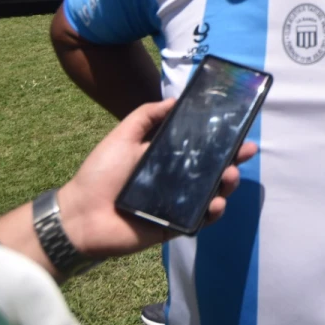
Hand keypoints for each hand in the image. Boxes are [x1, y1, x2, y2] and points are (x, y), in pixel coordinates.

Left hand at [56, 99, 257, 258]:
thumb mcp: (122, 136)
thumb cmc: (100, 173)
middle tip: (244, 153)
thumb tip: (175, 99)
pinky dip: (212, 213)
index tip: (241, 133)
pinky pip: (200, 220)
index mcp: (167, 158)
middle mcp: (176, 180)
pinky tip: (215, 204)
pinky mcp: (175, 226)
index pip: (201, 148)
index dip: (222, 141)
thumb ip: (145, 116)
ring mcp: (178, 204)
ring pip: (212, 195)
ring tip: (229, 177)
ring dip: (227, 186)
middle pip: (213, 170)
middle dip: (233, 161)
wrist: (81, 214)